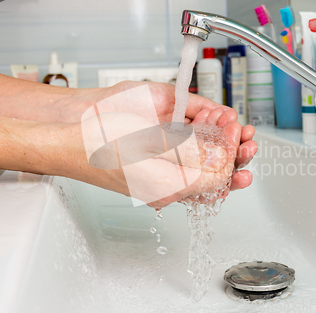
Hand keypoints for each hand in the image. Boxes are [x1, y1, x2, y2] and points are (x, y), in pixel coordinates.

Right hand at [60, 81, 257, 206]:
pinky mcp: (154, 173)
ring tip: (226, 127)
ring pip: (201, 170)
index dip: (232, 152)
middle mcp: (167, 189)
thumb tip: (221, 156)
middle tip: (245, 136)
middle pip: (213, 177)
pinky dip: (198, 150)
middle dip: (233, 153)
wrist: (71, 145)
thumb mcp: (149, 142)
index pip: (217, 178)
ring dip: (217, 147)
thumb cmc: (99, 143)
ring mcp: (161, 182)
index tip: (237, 131)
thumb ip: (190, 152)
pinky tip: (203, 131)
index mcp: (168, 186)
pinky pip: (184, 167)